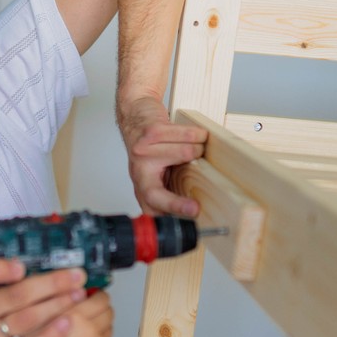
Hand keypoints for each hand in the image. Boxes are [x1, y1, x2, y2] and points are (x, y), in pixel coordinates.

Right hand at [0, 259, 88, 336]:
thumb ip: (2, 281)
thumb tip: (45, 260)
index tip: (22, 267)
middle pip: (14, 296)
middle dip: (51, 284)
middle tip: (77, 276)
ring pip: (26, 320)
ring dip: (57, 305)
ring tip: (79, 295)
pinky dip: (51, 335)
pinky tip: (68, 323)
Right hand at [5, 291, 113, 336]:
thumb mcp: (43, 318)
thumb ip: (61, 301)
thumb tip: (77, 289)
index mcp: (76, 316)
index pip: (100, 297)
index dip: (98, 294)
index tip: (94, 295)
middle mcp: (91, 330)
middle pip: (109, 311)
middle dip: (101, 309)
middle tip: (91, 311)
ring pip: (110, 327)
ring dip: (101, 325)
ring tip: (85, 330)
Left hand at [117, 95, 206, 217]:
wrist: (137, 112)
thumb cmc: (152, 145)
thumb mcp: (156, 172)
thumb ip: (169, 188)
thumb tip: (195, 211)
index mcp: (142, 185)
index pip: (151, 209)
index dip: (167, 219)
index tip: (183, 224)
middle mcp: (139, 171)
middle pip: (155, 195)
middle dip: (176, 204)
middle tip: (194, 208)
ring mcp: (142, 152)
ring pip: (187, 155)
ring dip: (199, 149)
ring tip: (196, 146)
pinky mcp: (151, 132)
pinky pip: (188, 136)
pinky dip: (198, 134)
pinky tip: (196, 134)